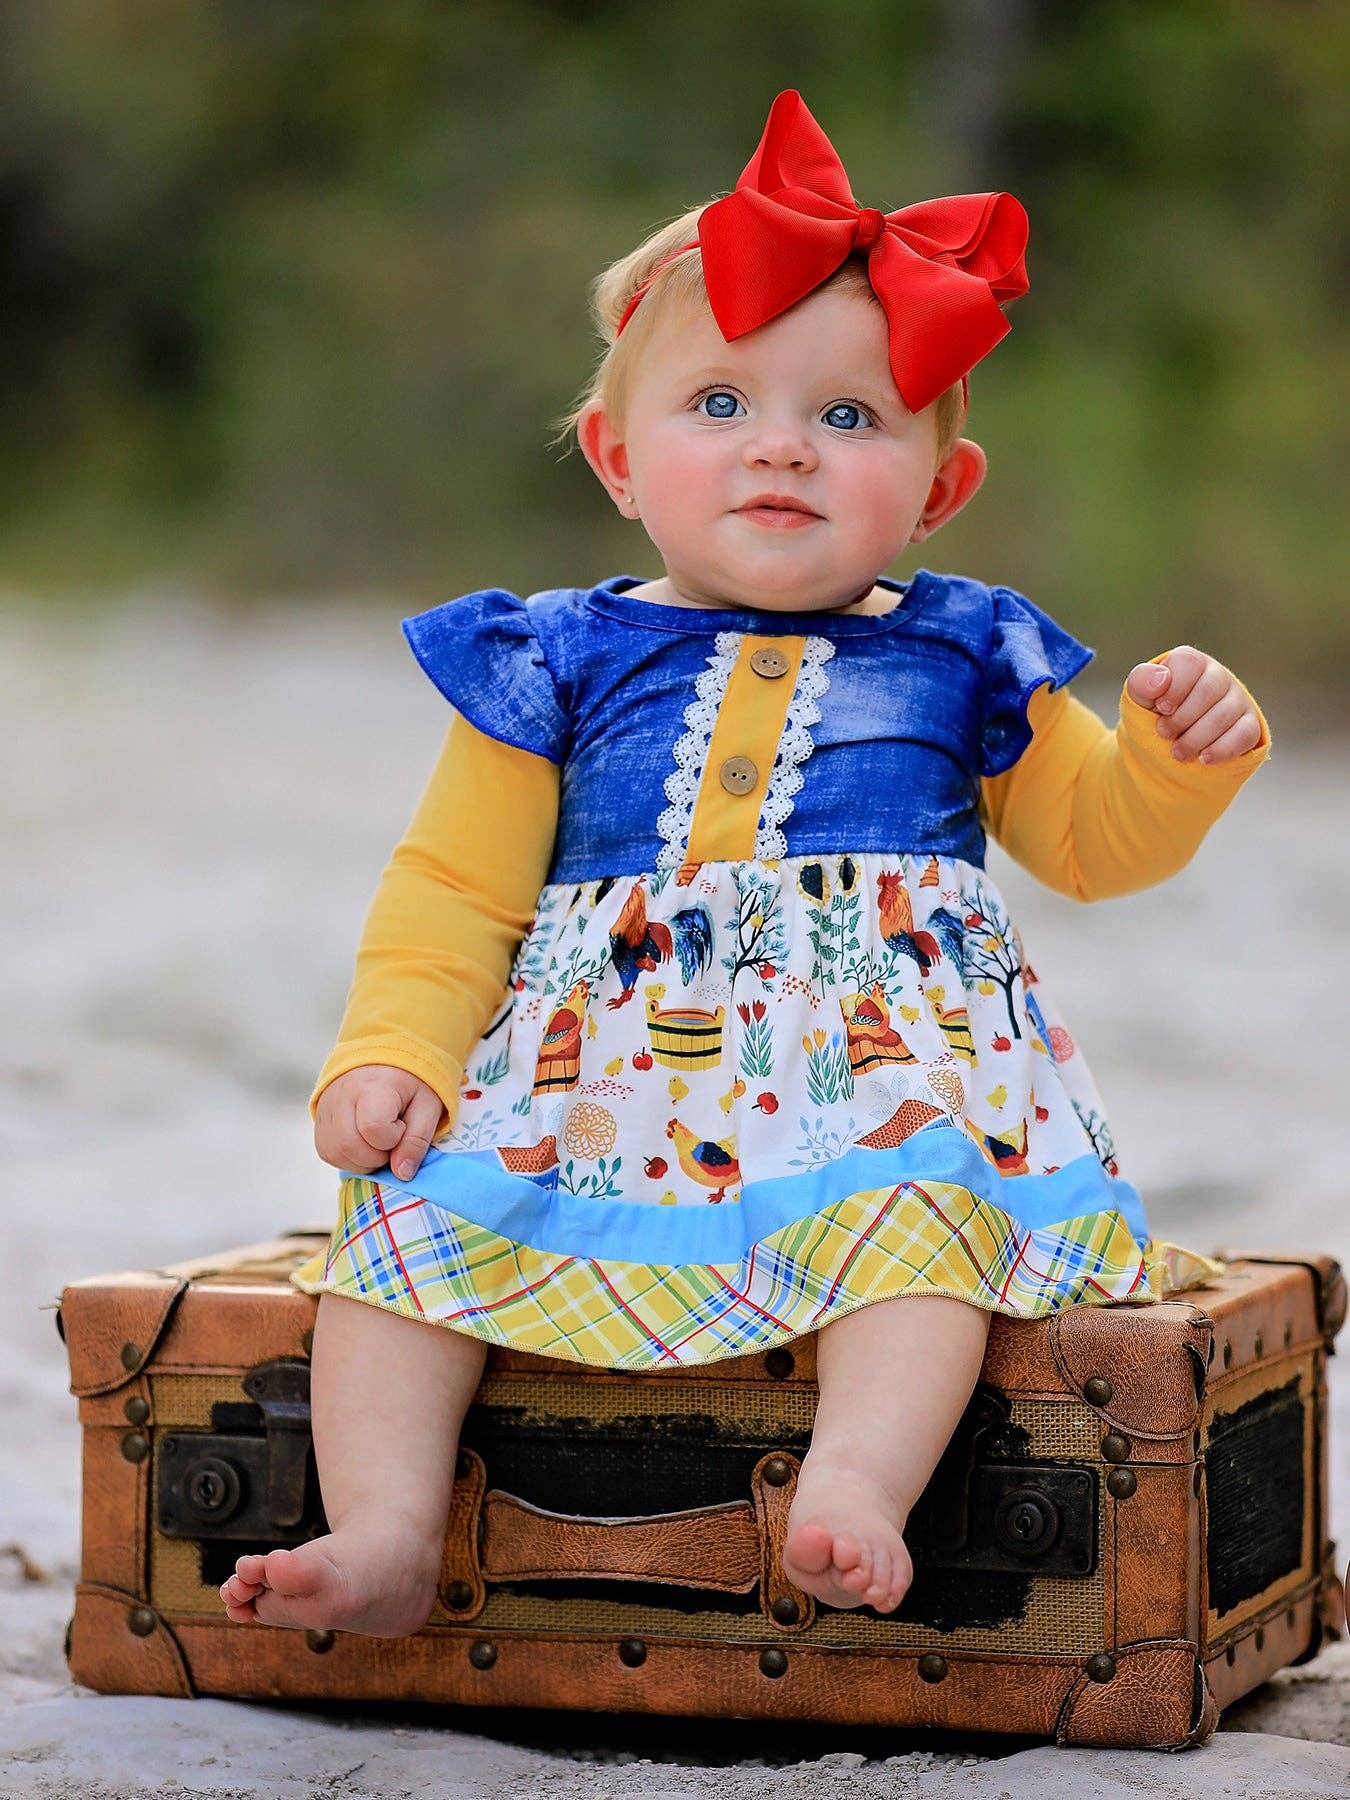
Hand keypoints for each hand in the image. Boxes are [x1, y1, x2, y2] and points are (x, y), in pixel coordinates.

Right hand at [314, 1065, 443, 1181]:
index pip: (374, 1128)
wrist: (383, 1059)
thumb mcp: (427, 1106)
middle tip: (391, 1139)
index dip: (393, 1138)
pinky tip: (364, 1143)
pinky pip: (328, 1152)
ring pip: (335, 1153)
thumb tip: (402, 1174)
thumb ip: (417, 1140)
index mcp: (373, 1087)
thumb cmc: (409, 1083)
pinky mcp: (318, 1120)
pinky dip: (348, 1158)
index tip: (402, 1124)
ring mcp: (326, 1107)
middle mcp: (342, 1096)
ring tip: (378, 1141)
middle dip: (377, 1156)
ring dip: (362, 1160)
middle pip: (350, 1146)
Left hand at [1125, 646, 1262, 763]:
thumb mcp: (1140, 697)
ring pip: (1225, 715)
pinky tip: (1204, 759)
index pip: (1189, 663)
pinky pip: (1245, 734)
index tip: (1161, 708)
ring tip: (1177, 752)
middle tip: (1164, 733)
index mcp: (1191, 663)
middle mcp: (1218, 676)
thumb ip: (1141, 682)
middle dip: (1181, 718)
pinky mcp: (1249, 724)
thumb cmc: (1156, 712)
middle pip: (1208, 691)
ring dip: (1196, 738)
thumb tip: (1161, 678)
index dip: (1173, 689)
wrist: (1170, 742)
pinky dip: (1222, 749)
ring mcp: (1237, 700)